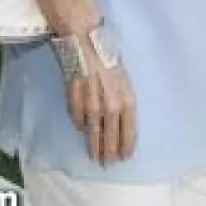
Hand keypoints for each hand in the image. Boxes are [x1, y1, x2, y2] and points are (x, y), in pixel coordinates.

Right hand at [65, 51, 137, 165]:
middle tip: (108, 164)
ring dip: (94, 145)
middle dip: (110, 151)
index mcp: (126, 96)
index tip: (125, 157)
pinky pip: (78, 118)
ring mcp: (92, 102)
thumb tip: (118, 119)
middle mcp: (111, 103)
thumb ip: (122, 99)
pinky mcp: (75, 100)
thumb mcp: (122, 78)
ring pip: (94, 130)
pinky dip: (80, 125)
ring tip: (95, 157)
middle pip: (111, 134)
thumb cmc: (108, 56)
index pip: (129, 127)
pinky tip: (82, 131)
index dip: (127, 144)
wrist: (85, 41)